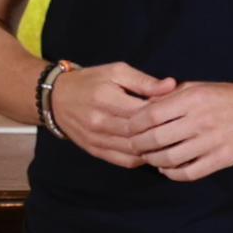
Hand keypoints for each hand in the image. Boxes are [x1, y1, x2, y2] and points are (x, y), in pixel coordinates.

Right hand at [49, 61, 174, 163]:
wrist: (56, 98)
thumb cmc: (90, 81)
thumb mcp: (116, 71)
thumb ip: (144, 81)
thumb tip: (171, 86)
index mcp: (106, 98)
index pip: (143, 112)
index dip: (164, 112)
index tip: (175, 108)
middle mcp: (100, 122)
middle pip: (140, 133)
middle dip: (161, 131)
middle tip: (175, 126)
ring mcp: (97, 139)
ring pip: (134, 150)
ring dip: (153, 148)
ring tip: (167, 139)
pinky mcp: (95, 151)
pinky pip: (124, 160)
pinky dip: (141, 158)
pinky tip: (151, 150)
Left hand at [138, 80, 232, 180]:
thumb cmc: (224, 96)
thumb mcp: (196, 87)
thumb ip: (170, 96)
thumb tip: (142, 107)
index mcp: (193, 99)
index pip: (151, 114)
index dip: (134, 123)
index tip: (128, 128)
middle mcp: (200, 121)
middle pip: (156, 138)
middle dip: (138, 144)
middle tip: (134, 145)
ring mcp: (211, 142)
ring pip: (169, 158)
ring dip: (152, 160)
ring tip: (149, 157)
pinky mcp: (221, 159)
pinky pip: (189, 173)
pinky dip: (172, 174)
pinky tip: (166, 169)